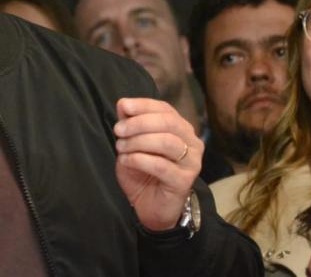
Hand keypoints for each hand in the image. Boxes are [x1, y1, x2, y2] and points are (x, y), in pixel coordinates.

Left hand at [113, 98, 201, 230]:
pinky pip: (161, 165)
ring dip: (138, 141)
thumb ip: (130, 124)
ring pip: (167, 142)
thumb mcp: (131, 144)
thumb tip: (124, 104)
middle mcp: (191, 142)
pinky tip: (127, 161)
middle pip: (168, 122)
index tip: (124, 107)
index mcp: (180, 129)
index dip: (144, 105)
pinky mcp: (184, 181)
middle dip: (139, 123)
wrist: (149, 207)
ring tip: (121, 147)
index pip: (165, 109)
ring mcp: (191, 163)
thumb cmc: (143, 173)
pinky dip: (139, 159)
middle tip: (119, 130)